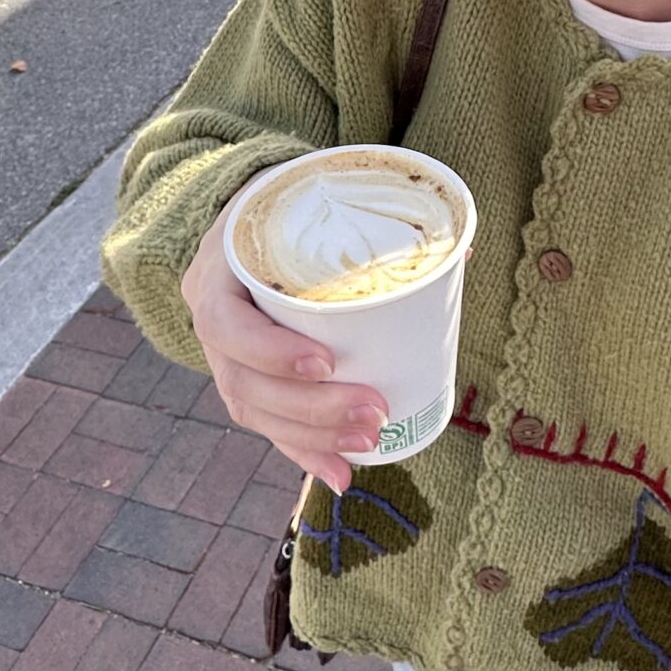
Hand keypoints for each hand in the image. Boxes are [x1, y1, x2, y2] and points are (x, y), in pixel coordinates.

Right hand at [182, 199, 384, 494]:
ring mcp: (222, 353)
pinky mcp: (244, 379)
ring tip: (370, 440)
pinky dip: (306, 450)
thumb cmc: (294, 205)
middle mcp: (211, 315)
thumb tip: (459, 252)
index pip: (225, 322)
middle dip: (312, 408)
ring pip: (255, 411)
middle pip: (245, 382)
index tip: (327, 361)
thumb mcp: (316, 197)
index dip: (271, 351)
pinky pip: (268, 425)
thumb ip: (374, 221)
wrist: (255, 213)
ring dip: (314, 435)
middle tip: (374, 411)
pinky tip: (342, 473)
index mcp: (219, 269)